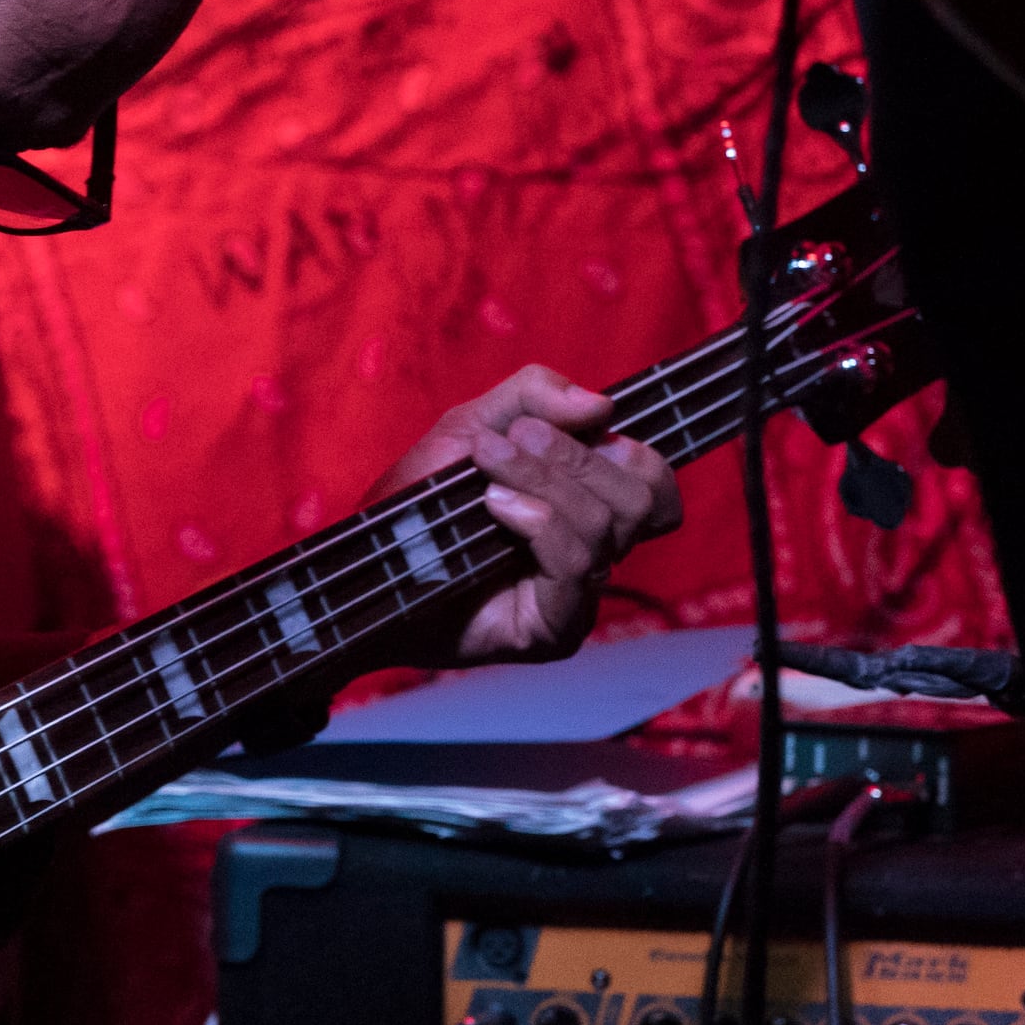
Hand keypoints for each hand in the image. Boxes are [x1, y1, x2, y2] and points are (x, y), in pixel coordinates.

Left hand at [369, 365, 681, 665]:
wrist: (369, 570)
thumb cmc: (419, 503)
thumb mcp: (473, 425)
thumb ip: (534, 395)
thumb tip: (602, 406)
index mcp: (590, 506)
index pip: (654, 482)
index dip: (624, 446)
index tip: (552, 423)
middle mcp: (595, 554)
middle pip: (641, 498)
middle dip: (575, 457)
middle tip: (510, 440)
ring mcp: (578, 596)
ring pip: (607, 526)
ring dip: (545, 481)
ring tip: (487, 471)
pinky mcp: (554, 629)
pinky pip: (575, 566)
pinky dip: (539, 523)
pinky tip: (496, 507)